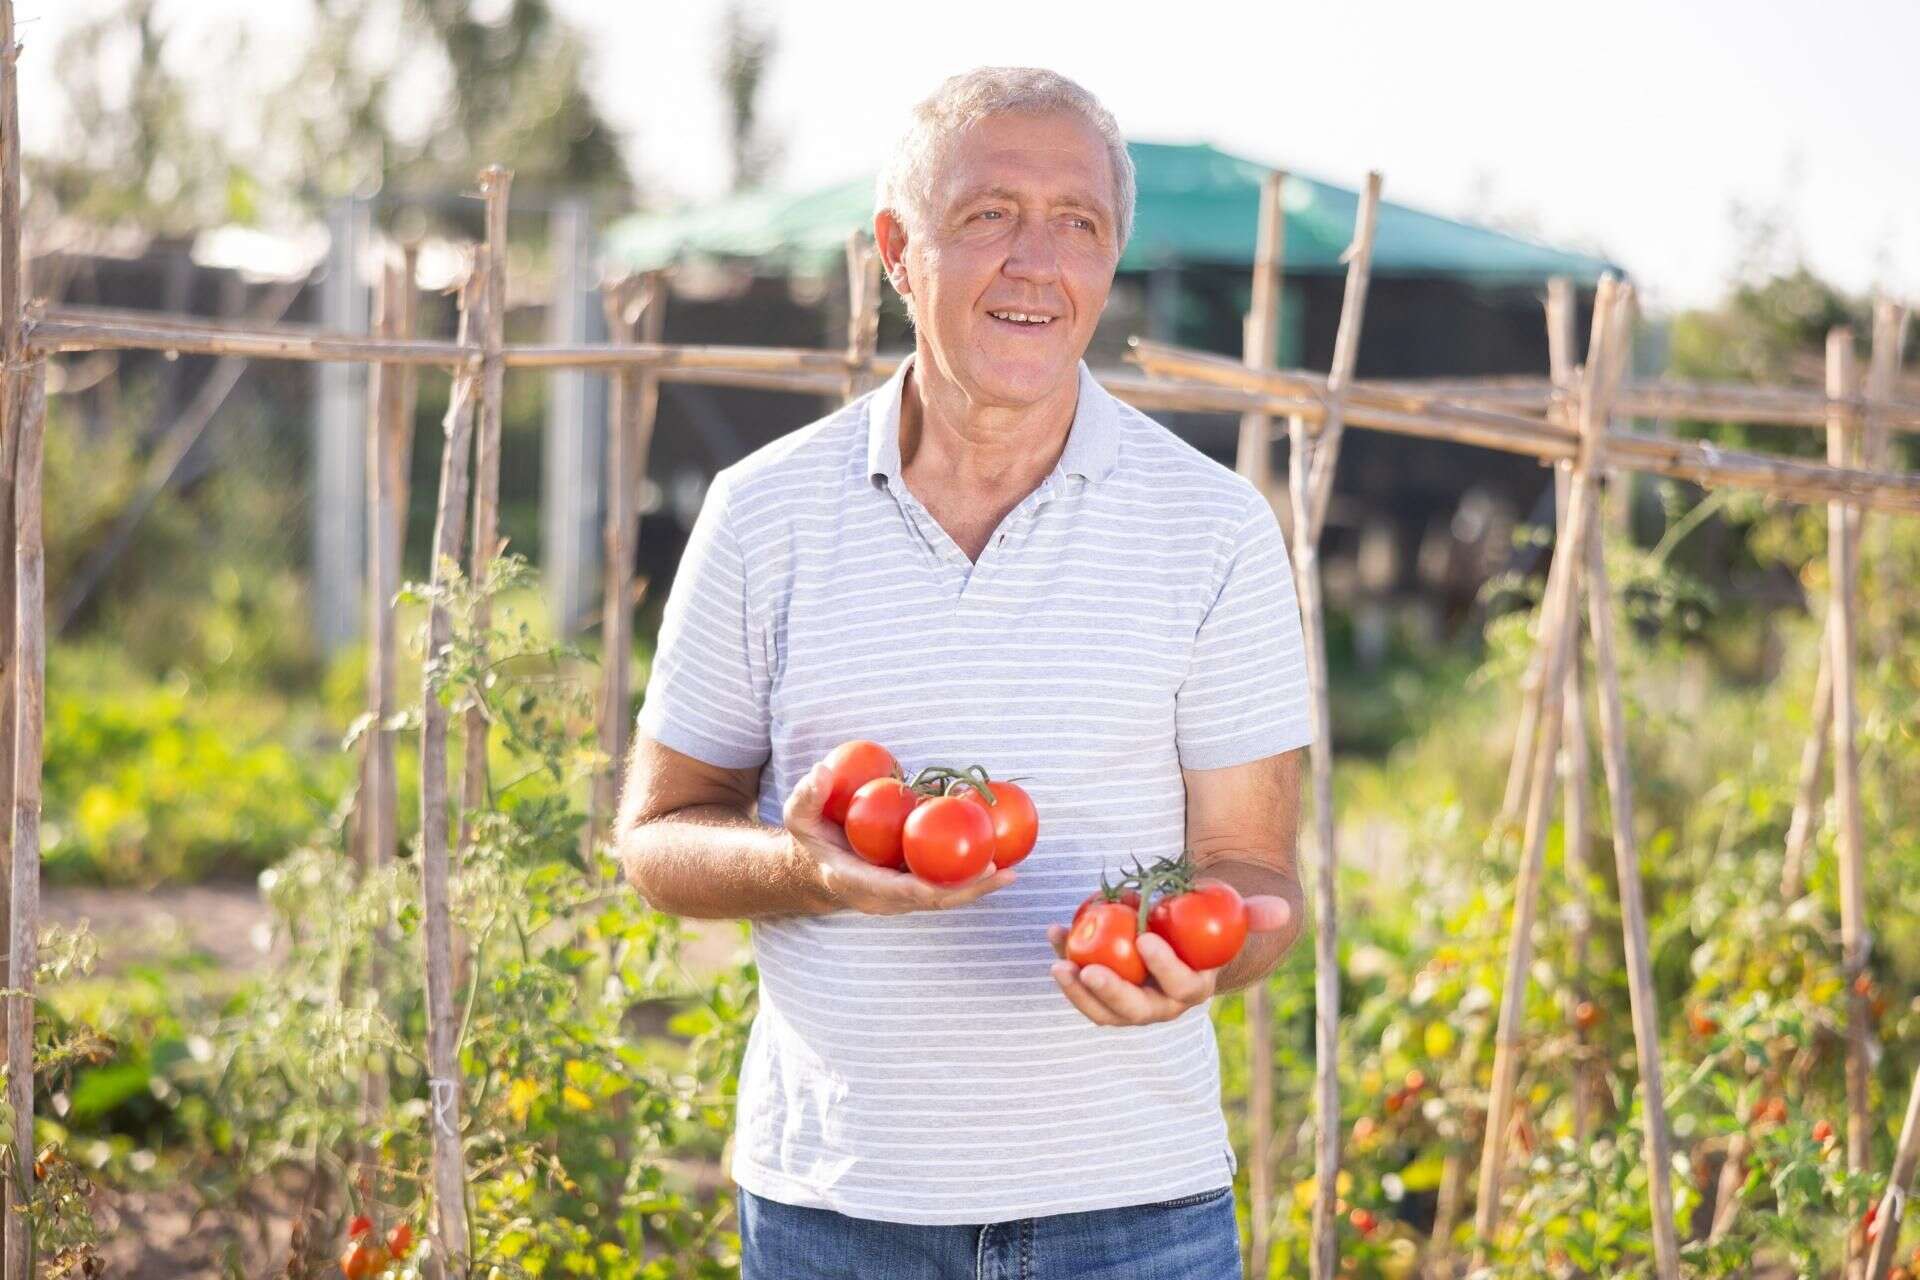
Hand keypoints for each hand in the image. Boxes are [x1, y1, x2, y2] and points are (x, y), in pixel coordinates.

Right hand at [783, 761, 1015, 914]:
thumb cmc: (811, 838)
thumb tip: (822, 771)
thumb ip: (808, 795)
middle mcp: (886, 898)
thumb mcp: (799, 816)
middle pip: (934, 900)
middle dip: (970, 891)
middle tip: (1004, 873)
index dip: (931, 888)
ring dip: (978, 887)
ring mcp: (901, 896)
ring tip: (1012, 870)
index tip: (957, 879)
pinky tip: (998, 856)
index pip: (900, 891)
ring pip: (944, 896)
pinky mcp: (913, 886)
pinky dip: (970, 875)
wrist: (814, 865)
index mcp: (859, 883)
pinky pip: (944, 883)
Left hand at [1047, 895, 1293, 1025]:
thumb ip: (1253, 914)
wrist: (1184, 936)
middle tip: (1086, 967)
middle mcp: (1161, 1006)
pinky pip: (1083, 986)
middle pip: (1135, 1011)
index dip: (1164, 968)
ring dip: (1077, 991)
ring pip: (1102, 1010)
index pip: (1181, 987)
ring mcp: (1129, 1004)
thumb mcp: (1231, 915)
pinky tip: (1053, 934)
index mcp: (1193, 990)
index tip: (1144, 940)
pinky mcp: (1103, 993)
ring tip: (1058, 962)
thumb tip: (1281, 910)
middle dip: (1109, 993)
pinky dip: (1065, 964)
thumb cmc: (1209, 923)